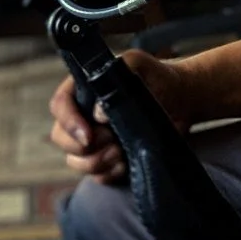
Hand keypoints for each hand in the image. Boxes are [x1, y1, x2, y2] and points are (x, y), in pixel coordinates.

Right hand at [48, 49, 192, 183]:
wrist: (180, 100)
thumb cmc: (157, 77)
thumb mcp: (139, 63)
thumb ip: (119, 74)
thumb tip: (98, 112)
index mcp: (83, 90)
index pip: (60, 105)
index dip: (68, 122)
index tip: (88, 135)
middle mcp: (82, 116)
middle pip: (60, 137)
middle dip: (82, 147)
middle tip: (111, 140)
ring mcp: (94, 140)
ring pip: (75, 161)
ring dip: (97, 162)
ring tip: (120, 152)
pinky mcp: (108, 160)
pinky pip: (96, 176)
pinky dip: (109, 174)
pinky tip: (125, 164)